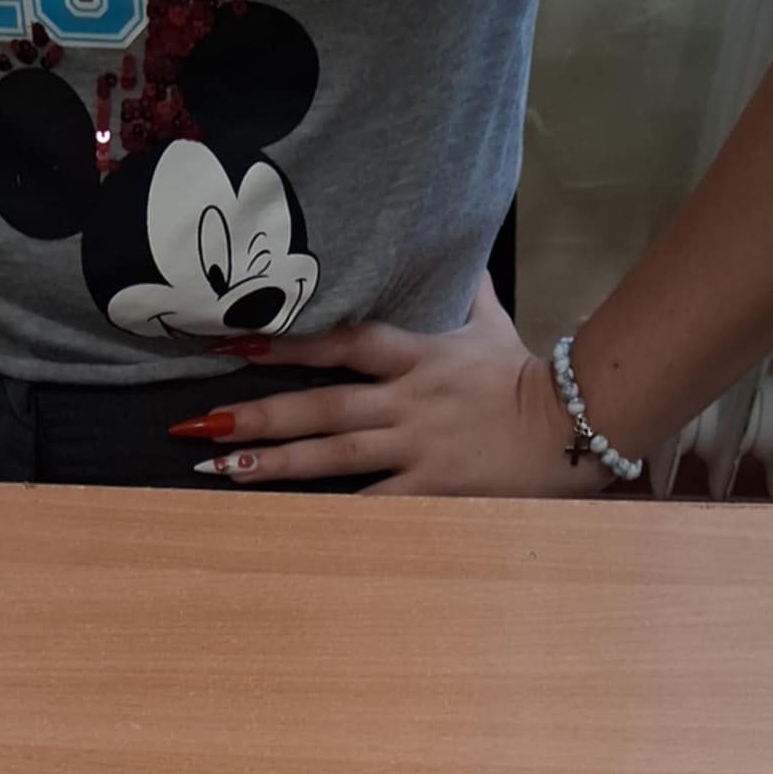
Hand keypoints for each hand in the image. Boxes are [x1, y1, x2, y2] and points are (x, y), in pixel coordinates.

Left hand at [175, 277, 615, 497]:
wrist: (578, 422)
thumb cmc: (529, 378)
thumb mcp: (492, 323)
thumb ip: (464, 291)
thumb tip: (458, 250)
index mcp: (416, 355)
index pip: (340, 341)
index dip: (284, 342)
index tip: (230, 344)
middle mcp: (407, 400)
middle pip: (320, 405)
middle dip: (255, 412)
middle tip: (194, 422)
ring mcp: (417, 447)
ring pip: (332, 455)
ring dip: (272, 461)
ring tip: (217, 469)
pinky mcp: (432, 490)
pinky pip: (372, 505)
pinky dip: (330, 515)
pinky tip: (285, 523)